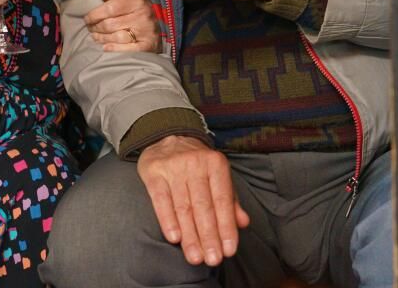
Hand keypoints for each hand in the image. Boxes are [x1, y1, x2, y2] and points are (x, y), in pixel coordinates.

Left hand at [84, 0, 160, 51]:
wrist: (161, 25)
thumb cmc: (140, 8)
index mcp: (137, 0)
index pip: (110, 8)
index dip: (95, 14)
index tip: (87, 18)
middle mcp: (143, 15)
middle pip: (110, 24)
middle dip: (96, 27)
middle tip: (90, 28)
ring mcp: (145, 32)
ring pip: (116, 37)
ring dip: (101, 38)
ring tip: (95, 36)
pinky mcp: (147, 45)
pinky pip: (127, 49)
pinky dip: (114, 49)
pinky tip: (105, 47)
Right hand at [137, 135, 250, 266]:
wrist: (167, 137)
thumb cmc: (196, 164)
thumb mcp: (217, 175)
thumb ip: (230, 200)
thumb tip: (243, 223)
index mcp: (215, 164)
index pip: (223, 200)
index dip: (226, 227)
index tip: (229, 250)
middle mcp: (195, 164)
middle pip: (203, 207)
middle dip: (209, 236)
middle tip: (212, 259)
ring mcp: (173, 167)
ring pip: (183, 207)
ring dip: (190, 235)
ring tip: (195, 257)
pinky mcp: (154, 172)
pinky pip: (161, 200)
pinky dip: (168, 220)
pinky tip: (174, 238)